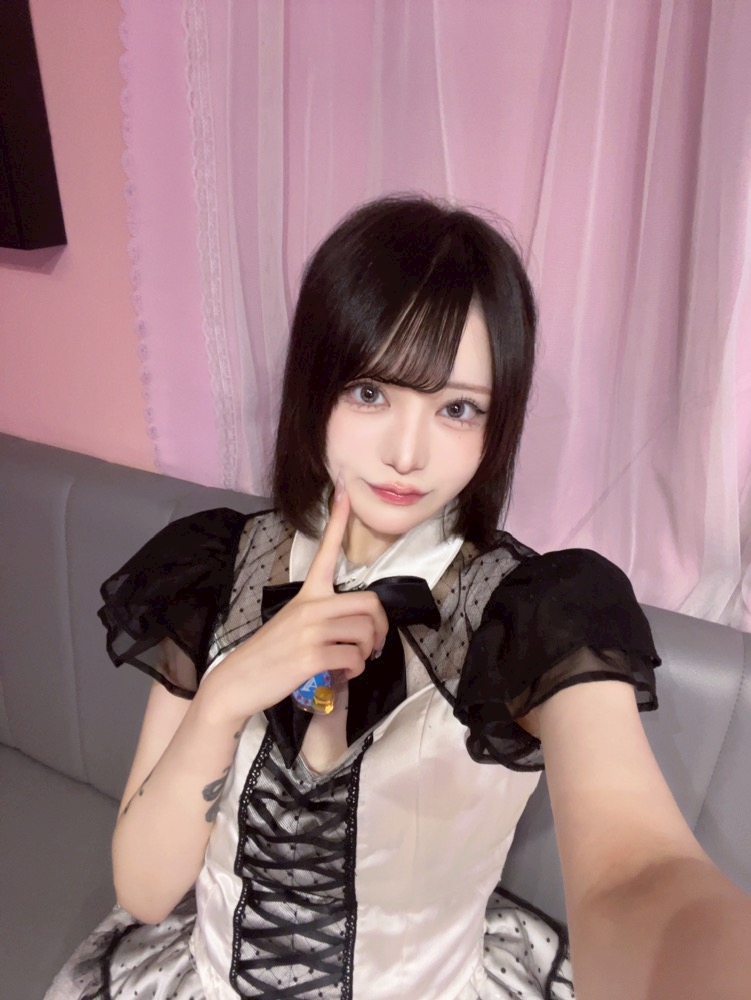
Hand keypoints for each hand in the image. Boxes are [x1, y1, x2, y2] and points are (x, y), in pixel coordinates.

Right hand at [200, 486, 389, 727]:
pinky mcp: (312, 656)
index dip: (339, 521)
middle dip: (381, 628)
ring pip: (366, 634)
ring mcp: (311, 631)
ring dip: (367, 654)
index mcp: (307, 594)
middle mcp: (311, 607)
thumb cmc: (270, 653)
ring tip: (351, 663)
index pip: (325, 552)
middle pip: (370, 604)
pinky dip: (354, 671)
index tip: (345, 489)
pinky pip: (353, 659)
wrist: (238, 681)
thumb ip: (321, 616)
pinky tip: (341, 675)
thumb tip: (355, 628)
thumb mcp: (292, 623)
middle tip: (375, 645)